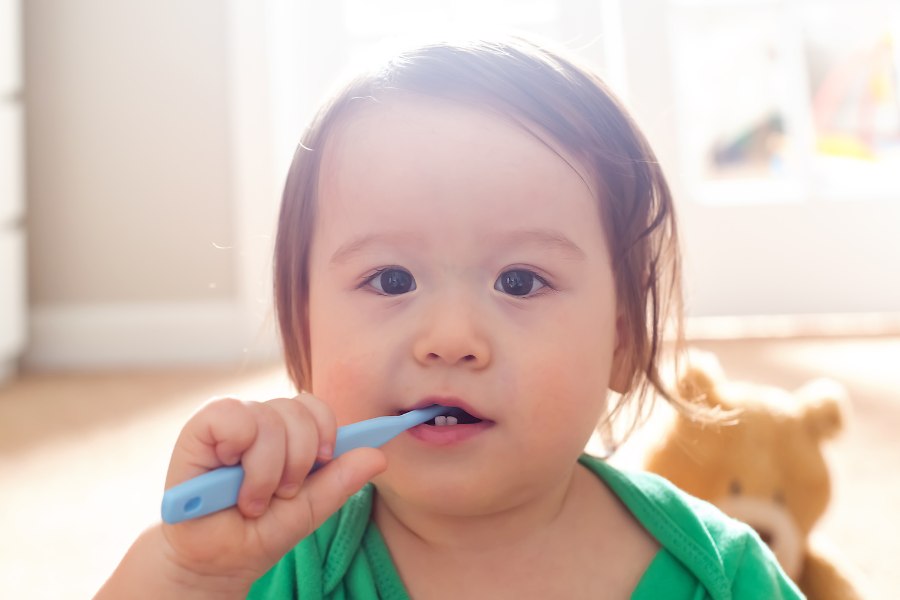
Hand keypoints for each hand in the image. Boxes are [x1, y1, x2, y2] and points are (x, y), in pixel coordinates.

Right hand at [159, 394, 386, 589]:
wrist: (213, 564)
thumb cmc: (257, 534)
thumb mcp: (308, 511)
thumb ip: (340, 481)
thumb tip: (379, 455)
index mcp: (287, 435)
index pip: (315, 406)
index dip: (326, 429)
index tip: (326, 460)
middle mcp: (259, 421)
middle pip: (297, 410)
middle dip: (299, 459)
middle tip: (282, 495)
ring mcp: (230, 423)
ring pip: (269, 417)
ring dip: (268, 469)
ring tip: (253, 500)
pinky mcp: (199, 429)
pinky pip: (231, 415)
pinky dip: (239, 450)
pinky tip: (229, 476)